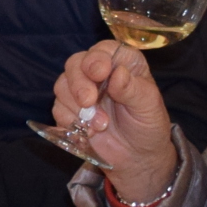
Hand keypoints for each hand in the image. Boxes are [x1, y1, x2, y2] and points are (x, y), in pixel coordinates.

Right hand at [55, 42, 176, 202]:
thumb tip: (117, 74)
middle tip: (89, 102)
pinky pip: (58, 108)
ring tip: (101, 125)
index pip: (103, 50)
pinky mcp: (70, 109)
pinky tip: (89, 132)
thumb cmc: (148, 126)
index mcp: (122, 63)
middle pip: (75, 64)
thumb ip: (133, 89)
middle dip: (79, 83)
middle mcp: (99, 72)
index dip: (97, 58)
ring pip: (62, 85)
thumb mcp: (148, 106)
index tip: (99, 72)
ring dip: (77, 107)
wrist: (137, 157)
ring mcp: (81, 90)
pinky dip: (71, 121)